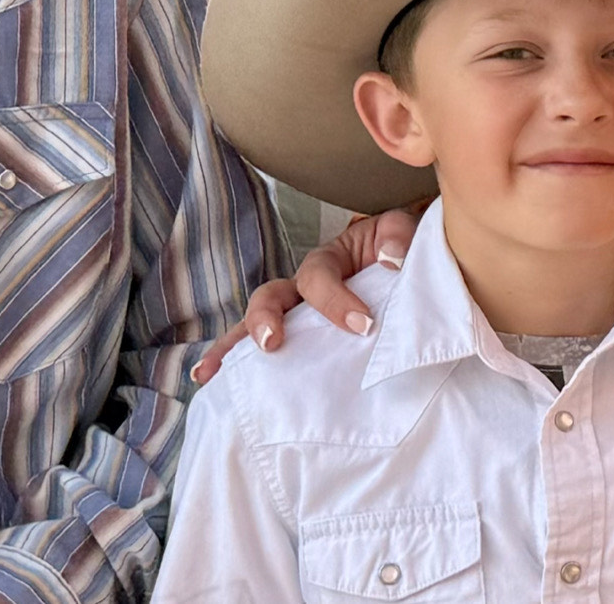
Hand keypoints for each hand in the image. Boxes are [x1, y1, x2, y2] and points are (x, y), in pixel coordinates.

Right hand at [192, 204, 420, 382]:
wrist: (402, 269)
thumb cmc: (395, 250)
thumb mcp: (399, 233)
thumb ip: (397, 237)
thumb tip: (390, 259)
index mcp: (327, 262)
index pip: (319, 277)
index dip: (336, 300)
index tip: (364, 324)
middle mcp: (301, 289)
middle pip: (270, 296)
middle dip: (265, 319)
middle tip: (272, 342)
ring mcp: (294, 316)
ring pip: (254, 325)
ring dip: (233, 346)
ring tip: (213, 372)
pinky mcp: (298, 341)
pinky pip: (259, 350)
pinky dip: (232, 362)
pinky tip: (210, 381)